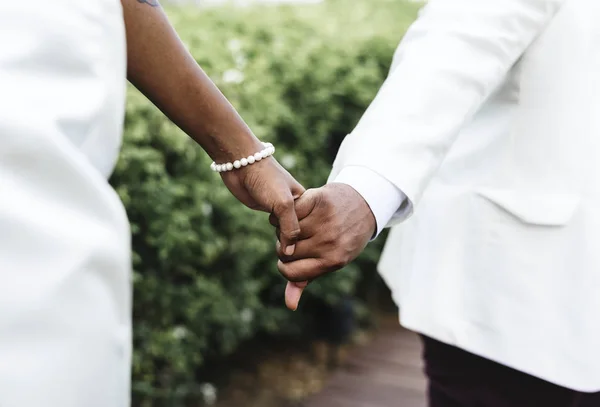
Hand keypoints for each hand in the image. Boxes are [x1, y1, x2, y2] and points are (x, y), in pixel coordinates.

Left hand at [221, 157, 304, 254]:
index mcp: (307, 201)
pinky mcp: (269, 209)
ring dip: (282, 238)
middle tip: (285, 239)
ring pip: (286, 232)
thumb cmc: (266, 179)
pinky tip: (276, 240)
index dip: (304, 237)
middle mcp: (297, 206)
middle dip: (292, 239)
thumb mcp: (283, 204)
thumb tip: (290, 253)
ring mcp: (282, 208)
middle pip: (300, 233)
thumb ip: (289, 228)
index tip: (299, 240)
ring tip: (280, 239)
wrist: (242, 164)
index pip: (311, 227)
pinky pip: (277, 228)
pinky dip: (276, 236)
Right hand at [272, 183, 375, 309]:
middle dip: (284, 246)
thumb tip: (290, 305)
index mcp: (332, 261)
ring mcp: (324, 220)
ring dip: (285, 228)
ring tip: (296, 225)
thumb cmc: (345, 236)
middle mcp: (329, 242)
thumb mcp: (331, 260)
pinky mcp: (319, 200)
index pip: (290, 272)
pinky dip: (289, 211)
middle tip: (294, 240)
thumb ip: (306, 280)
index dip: (285, 266)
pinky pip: (289, 211)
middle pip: (285, 251)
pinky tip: (296, 211)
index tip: (290, 258)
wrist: (363, 203)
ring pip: (285, 230)